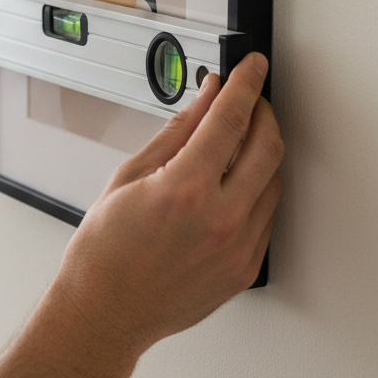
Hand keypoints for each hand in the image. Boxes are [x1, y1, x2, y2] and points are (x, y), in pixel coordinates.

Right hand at [51, 53, 283, 370]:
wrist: (105, 310)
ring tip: (235, 142)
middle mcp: (219, 219)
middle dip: (263, 112)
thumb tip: (204, 100)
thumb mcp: (128, 176)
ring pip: (274, 181)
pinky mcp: (245, 268)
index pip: (230, 119)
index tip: (252, 66)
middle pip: (267, 146)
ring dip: (262, 151)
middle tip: (249, 99)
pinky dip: (257, 188)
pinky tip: (233, 183)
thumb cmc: (104, 251)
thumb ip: (175, 133)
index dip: (245, 84)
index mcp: (184, 190)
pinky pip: (267, 215)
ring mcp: (237, 247)